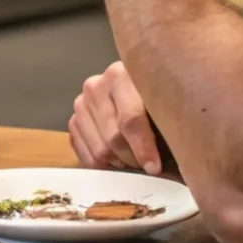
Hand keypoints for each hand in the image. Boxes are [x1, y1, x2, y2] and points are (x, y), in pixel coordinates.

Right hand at [69, 61, 165, 175]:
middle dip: (133, 158)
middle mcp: (96, 85)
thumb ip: (167, 122)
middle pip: (113, 136)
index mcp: (121, 74)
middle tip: (148, 168)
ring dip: (119, 163)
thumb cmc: (158, 98)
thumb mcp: (165, 103)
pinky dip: (103, 165)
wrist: (137, 87)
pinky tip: (118, 163)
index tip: (154, 167)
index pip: (130, 118)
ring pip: (99, 149)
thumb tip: (168, 161)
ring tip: (136, 164)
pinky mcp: (74, 120)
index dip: (143, 147)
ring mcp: (81, 103)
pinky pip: (85, 154)